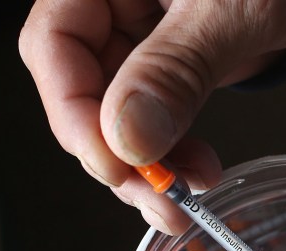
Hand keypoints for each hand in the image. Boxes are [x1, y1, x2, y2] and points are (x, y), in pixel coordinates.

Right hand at [18, 0, 285, 233]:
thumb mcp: (231, 9)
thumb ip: (176, 68)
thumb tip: (129, 137)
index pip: (53, 42)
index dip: (73, 110)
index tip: (114, 163)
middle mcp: (109, 2)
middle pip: (78, 87)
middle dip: (117, 153)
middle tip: (157, 195)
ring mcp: (134, 34)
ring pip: (113, 114)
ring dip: (145, 166)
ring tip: (184, 197)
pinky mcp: (164, 63)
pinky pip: (148, 117)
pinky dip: (168, 153)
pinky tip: (196, 174)